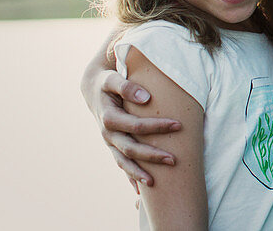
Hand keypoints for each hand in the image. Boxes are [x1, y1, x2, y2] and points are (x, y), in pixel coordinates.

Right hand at [85, 68, 180, 187]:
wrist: (93, 88)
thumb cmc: (108, 82)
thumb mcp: (113, 80)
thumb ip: (127, 87)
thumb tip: (146, 98)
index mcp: (109, 118)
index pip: (135, 126)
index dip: (156, 127)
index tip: (178, 125)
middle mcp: (108, 134)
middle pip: (130, 149)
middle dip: (152, 156)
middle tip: (174, 160)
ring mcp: (110, 143)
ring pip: (124, 162)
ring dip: (138, 173)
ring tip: (155, 184)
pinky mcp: (113, 147)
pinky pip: (122, 164)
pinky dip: (130, 177)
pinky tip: (140, 192)